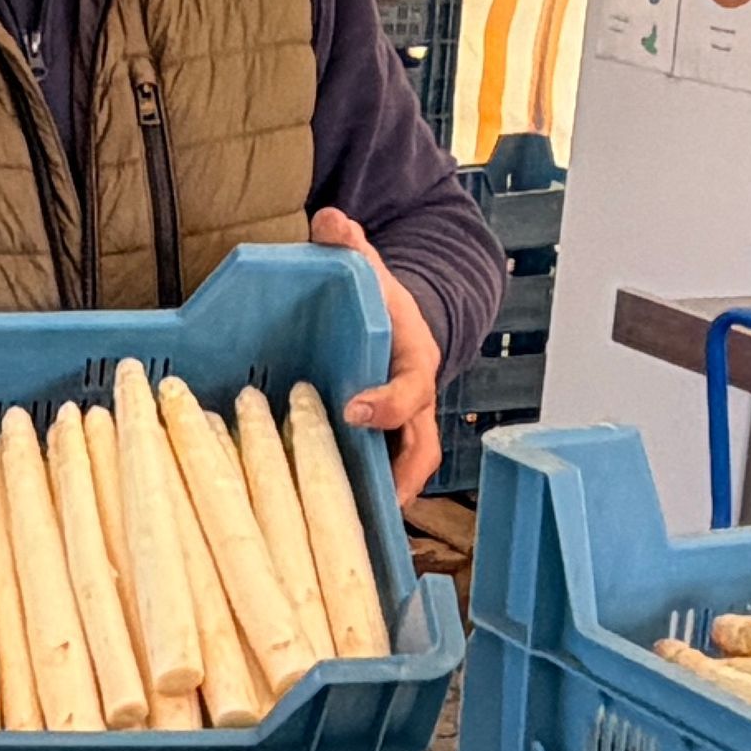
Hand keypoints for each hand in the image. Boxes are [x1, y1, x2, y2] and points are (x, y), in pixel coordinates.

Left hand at [322, 205, 445, 499]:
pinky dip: (364, 501)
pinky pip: (381, 476)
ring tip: (349, 530)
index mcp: (415, 360)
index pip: (412, 388)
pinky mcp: (384, 446)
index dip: (388, 403)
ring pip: (406, 473)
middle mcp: (416, 403)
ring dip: (383, 500)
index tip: (352, 409)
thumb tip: (331, 221)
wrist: (401, 321)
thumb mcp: (370, 267)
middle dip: (400, 475)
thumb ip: (350, 245)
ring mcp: (403, 430)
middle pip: (421, 448)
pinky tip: (329, 525)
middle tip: (368, 498)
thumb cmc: (382, 299)